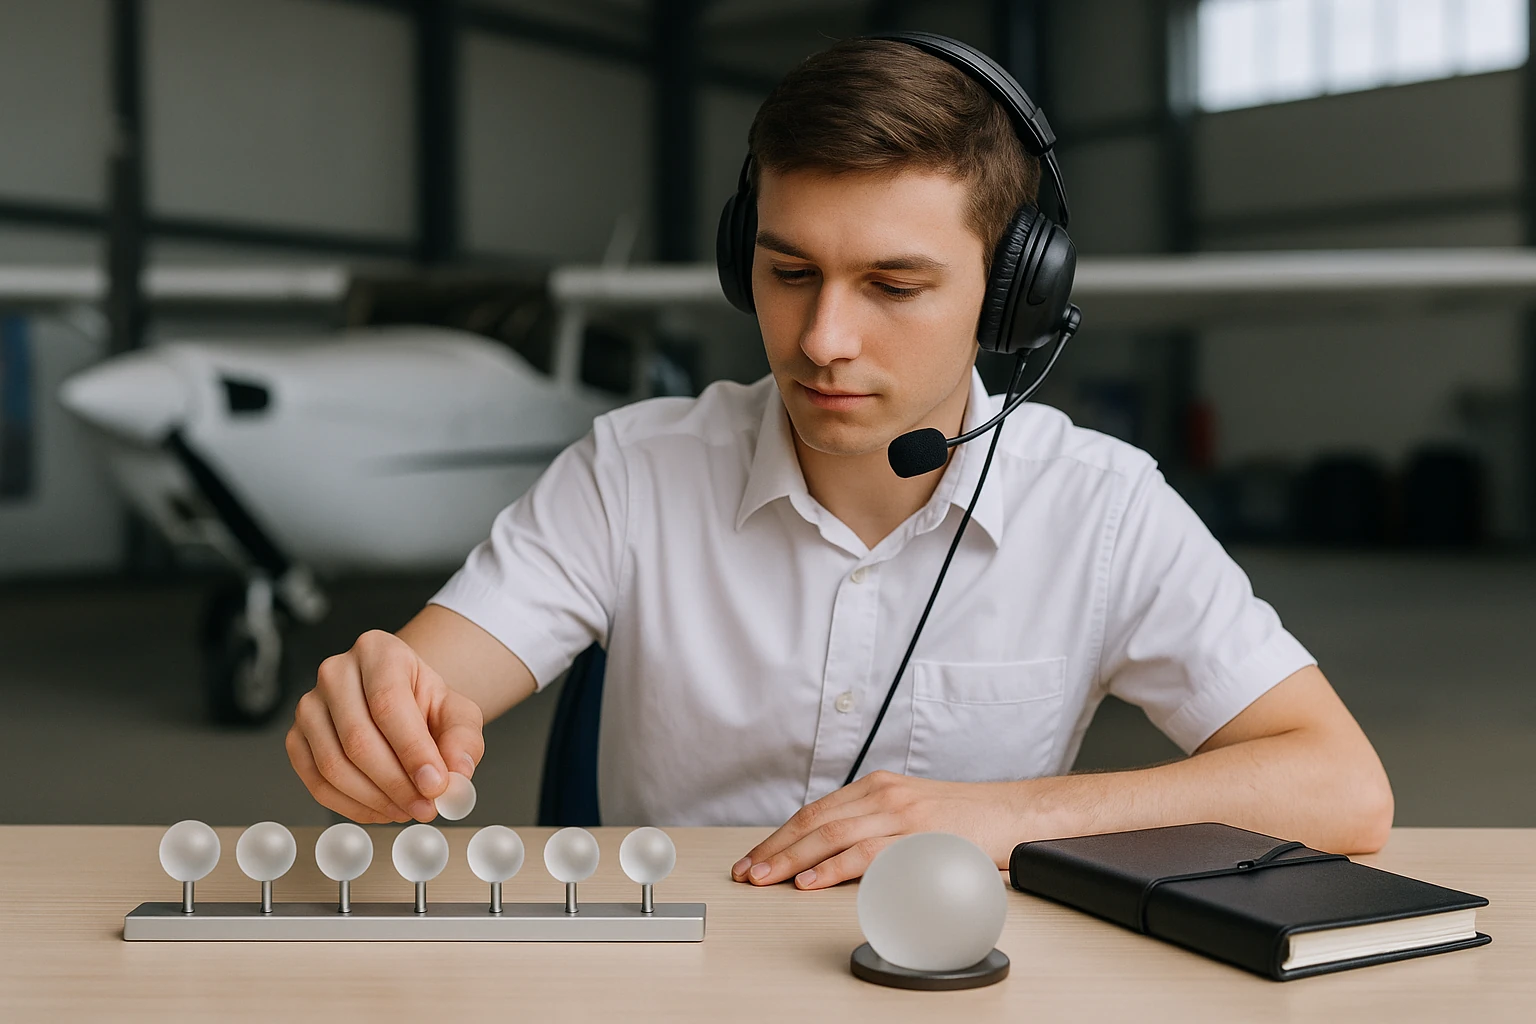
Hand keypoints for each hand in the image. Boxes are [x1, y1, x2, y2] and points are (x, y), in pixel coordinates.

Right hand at [286, 629, 485, 823]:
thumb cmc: (424, 704)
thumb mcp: (457, 713)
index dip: (412, 750)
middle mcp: (336, 672)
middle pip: (357, 738)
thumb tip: (458, 773)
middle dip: (396, 784)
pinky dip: (351, 806)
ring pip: (333, 765)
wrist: (398, 703)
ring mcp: (309, 706)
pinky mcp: (296, 739)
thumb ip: (463, 739)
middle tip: (425, 808)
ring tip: (408, 810)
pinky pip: (317, 783)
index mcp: (378, 651)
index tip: (436, 785)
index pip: (388, 703)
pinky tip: (382, 810)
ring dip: (375, 799)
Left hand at [730, 770, 1027, 888]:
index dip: (780, 836)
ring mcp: (900, 813)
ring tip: (767, 878)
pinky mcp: (918, 835)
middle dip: (775, 848)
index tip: (755, 858)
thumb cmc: (966, 818)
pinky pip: (866, 853)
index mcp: (876, 788)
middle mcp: (883, 794)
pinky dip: (833, 868)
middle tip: (747, 871)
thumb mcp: (911, 811)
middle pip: (814, 822)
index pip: (815, 811)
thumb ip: (874, 825)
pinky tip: (811, 881)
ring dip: (793, 859)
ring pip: (832, 835)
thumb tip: (832, 854)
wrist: (1015, 812)